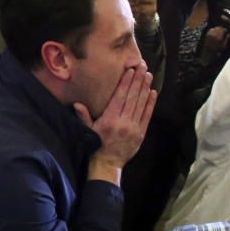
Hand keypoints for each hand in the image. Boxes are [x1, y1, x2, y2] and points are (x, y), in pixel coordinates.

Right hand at [76, 63, 156, 181]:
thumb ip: (84, 116)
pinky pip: (147, 116)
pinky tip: (153, 93)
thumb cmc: (96, 144)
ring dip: (145, 88)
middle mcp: (123, 122)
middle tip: (142, 66)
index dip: (126, 82)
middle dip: (137, 80)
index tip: (130, 70)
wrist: (108, 164)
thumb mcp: (88, 129)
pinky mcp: (141, 133)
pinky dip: (150, 104)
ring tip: (147, 75)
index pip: (120, 97)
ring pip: (141, 104)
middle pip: (132, 97)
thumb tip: (77, 104)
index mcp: (110, 119)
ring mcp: (133, 128)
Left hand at [202, 25, 229, 53]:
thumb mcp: (224, 45)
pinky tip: (215, 31)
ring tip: (219, 31)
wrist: (209, 51)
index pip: (222, 30)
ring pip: (214, 28)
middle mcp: (214, 35)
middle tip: (223, 30)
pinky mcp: (207, 35)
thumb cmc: (217, 49)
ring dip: (217, 28)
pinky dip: (213, 29)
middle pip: (218, 28)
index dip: (225, 30)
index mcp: (219, 37)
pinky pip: (210, 30)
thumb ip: (227, 39)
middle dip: (221, 28)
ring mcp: (210, 34)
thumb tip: (229, 34)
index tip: (226, 31)